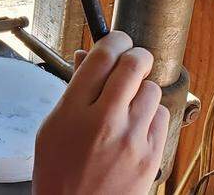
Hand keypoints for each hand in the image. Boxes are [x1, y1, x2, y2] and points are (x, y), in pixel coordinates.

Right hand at [32, 31, 168, 194]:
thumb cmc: (59, 175)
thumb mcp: (51, 129)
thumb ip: (72, 91)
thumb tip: (87, 58)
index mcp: (73, 111)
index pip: (102, 57)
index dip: (113, 39)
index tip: (117, 39)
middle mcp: (104, 121)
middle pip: (133, 65)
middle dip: (136, 54)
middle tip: (134, 58)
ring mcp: (131, 139)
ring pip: (152, 90)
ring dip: (143, 89)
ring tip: (130, 101)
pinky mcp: (151, 155)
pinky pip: (162, 117)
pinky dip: (151, 115)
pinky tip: (137, 124)